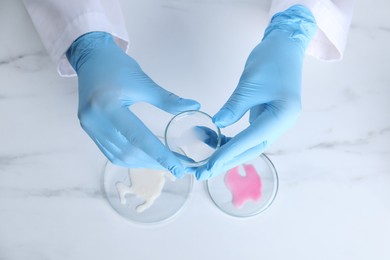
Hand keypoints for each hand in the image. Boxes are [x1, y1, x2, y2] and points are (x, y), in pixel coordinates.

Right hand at [66, 32, 199, 177]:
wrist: (91, 57)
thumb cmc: (117, 66)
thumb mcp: (143, 82)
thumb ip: (168, 99)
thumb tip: (194, 106)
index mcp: (108, 106)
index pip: (139, 138)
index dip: (161, 155)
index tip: (178, 167)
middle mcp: (95, 120)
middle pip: (128, 152)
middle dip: (153, 162)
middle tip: (175, 166)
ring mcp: (89, 126)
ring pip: (118, 156)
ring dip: (142, 162)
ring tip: (161, 163)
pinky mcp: (88, 128)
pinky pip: (109, 151)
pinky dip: (128, 157)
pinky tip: (143, 156)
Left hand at [195, 5, 316, 179]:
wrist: (285, 47)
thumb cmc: (271, 60)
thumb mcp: (250, 83)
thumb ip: (234, 107)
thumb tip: (217, 126)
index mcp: (282, 116)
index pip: (249, 140)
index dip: (227, 154)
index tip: (208, 166)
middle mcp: (281, 124)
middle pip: (251, 150)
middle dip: (226, 162)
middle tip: (202, 172)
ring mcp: (275, 123)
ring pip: (249, 145)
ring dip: (227, 153)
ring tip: (204, 160)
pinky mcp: (267, 118)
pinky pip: (248, 135)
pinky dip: (231, 140)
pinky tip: (214, 140)